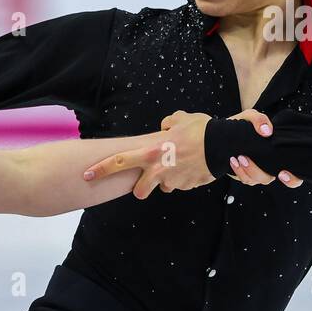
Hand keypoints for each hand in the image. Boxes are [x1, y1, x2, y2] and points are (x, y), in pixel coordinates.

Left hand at [82, 111, 215, 198]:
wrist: (224, 145)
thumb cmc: (201, 130)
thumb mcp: (181, 119)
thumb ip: (168, 123)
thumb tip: (164, 127)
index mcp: (151, 152)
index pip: (119, 162)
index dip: (101, 169)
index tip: (87, 175)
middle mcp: (158, 170)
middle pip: (140, 191)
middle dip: (141, 190)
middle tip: (146, 183)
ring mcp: (173, 181)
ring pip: (163, 187)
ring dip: (167, 181)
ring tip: (180, 166)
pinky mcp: (187, 186)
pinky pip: (181, 185)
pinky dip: (184, 179)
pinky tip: (193, 167)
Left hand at [221, 108, 303, 188]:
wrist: (226, 134)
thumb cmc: (244, 126)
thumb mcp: (250, 117)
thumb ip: (260, 119)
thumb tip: (267, 131)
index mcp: (279, 154)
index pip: (294, 174)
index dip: (292, 179)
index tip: (283, 173)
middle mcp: (271, 166)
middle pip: (269, 179)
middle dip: (258, 172)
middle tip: (246, 159)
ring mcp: (258, 173)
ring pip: (256, 180)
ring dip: (246, 169)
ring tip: (239, 156)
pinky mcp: (247, 175)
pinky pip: (245, 179)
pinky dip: (238, 171)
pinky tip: (233, 160)